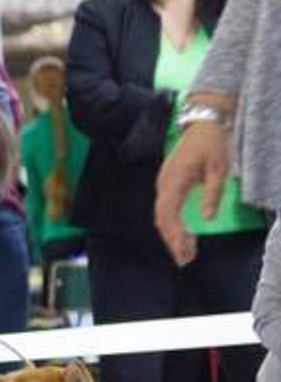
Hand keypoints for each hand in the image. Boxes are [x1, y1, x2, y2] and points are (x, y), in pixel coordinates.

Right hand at [155, 119, 230, 265]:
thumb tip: (206, 219)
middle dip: (172, 241)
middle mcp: (164, 184)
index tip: (183, 252)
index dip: (174, 236)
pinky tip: (184, 232)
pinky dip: (173, 223)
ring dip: (172, 234)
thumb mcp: (219, 168)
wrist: (205, 121)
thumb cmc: (213, 143)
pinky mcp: (167, 182)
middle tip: (185, 259)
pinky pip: (165, 208)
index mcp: (174, 181)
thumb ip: (212, 194)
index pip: (168, 215)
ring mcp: (163, 183)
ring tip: (186, 250)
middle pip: (162, 219)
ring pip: (162, 215)